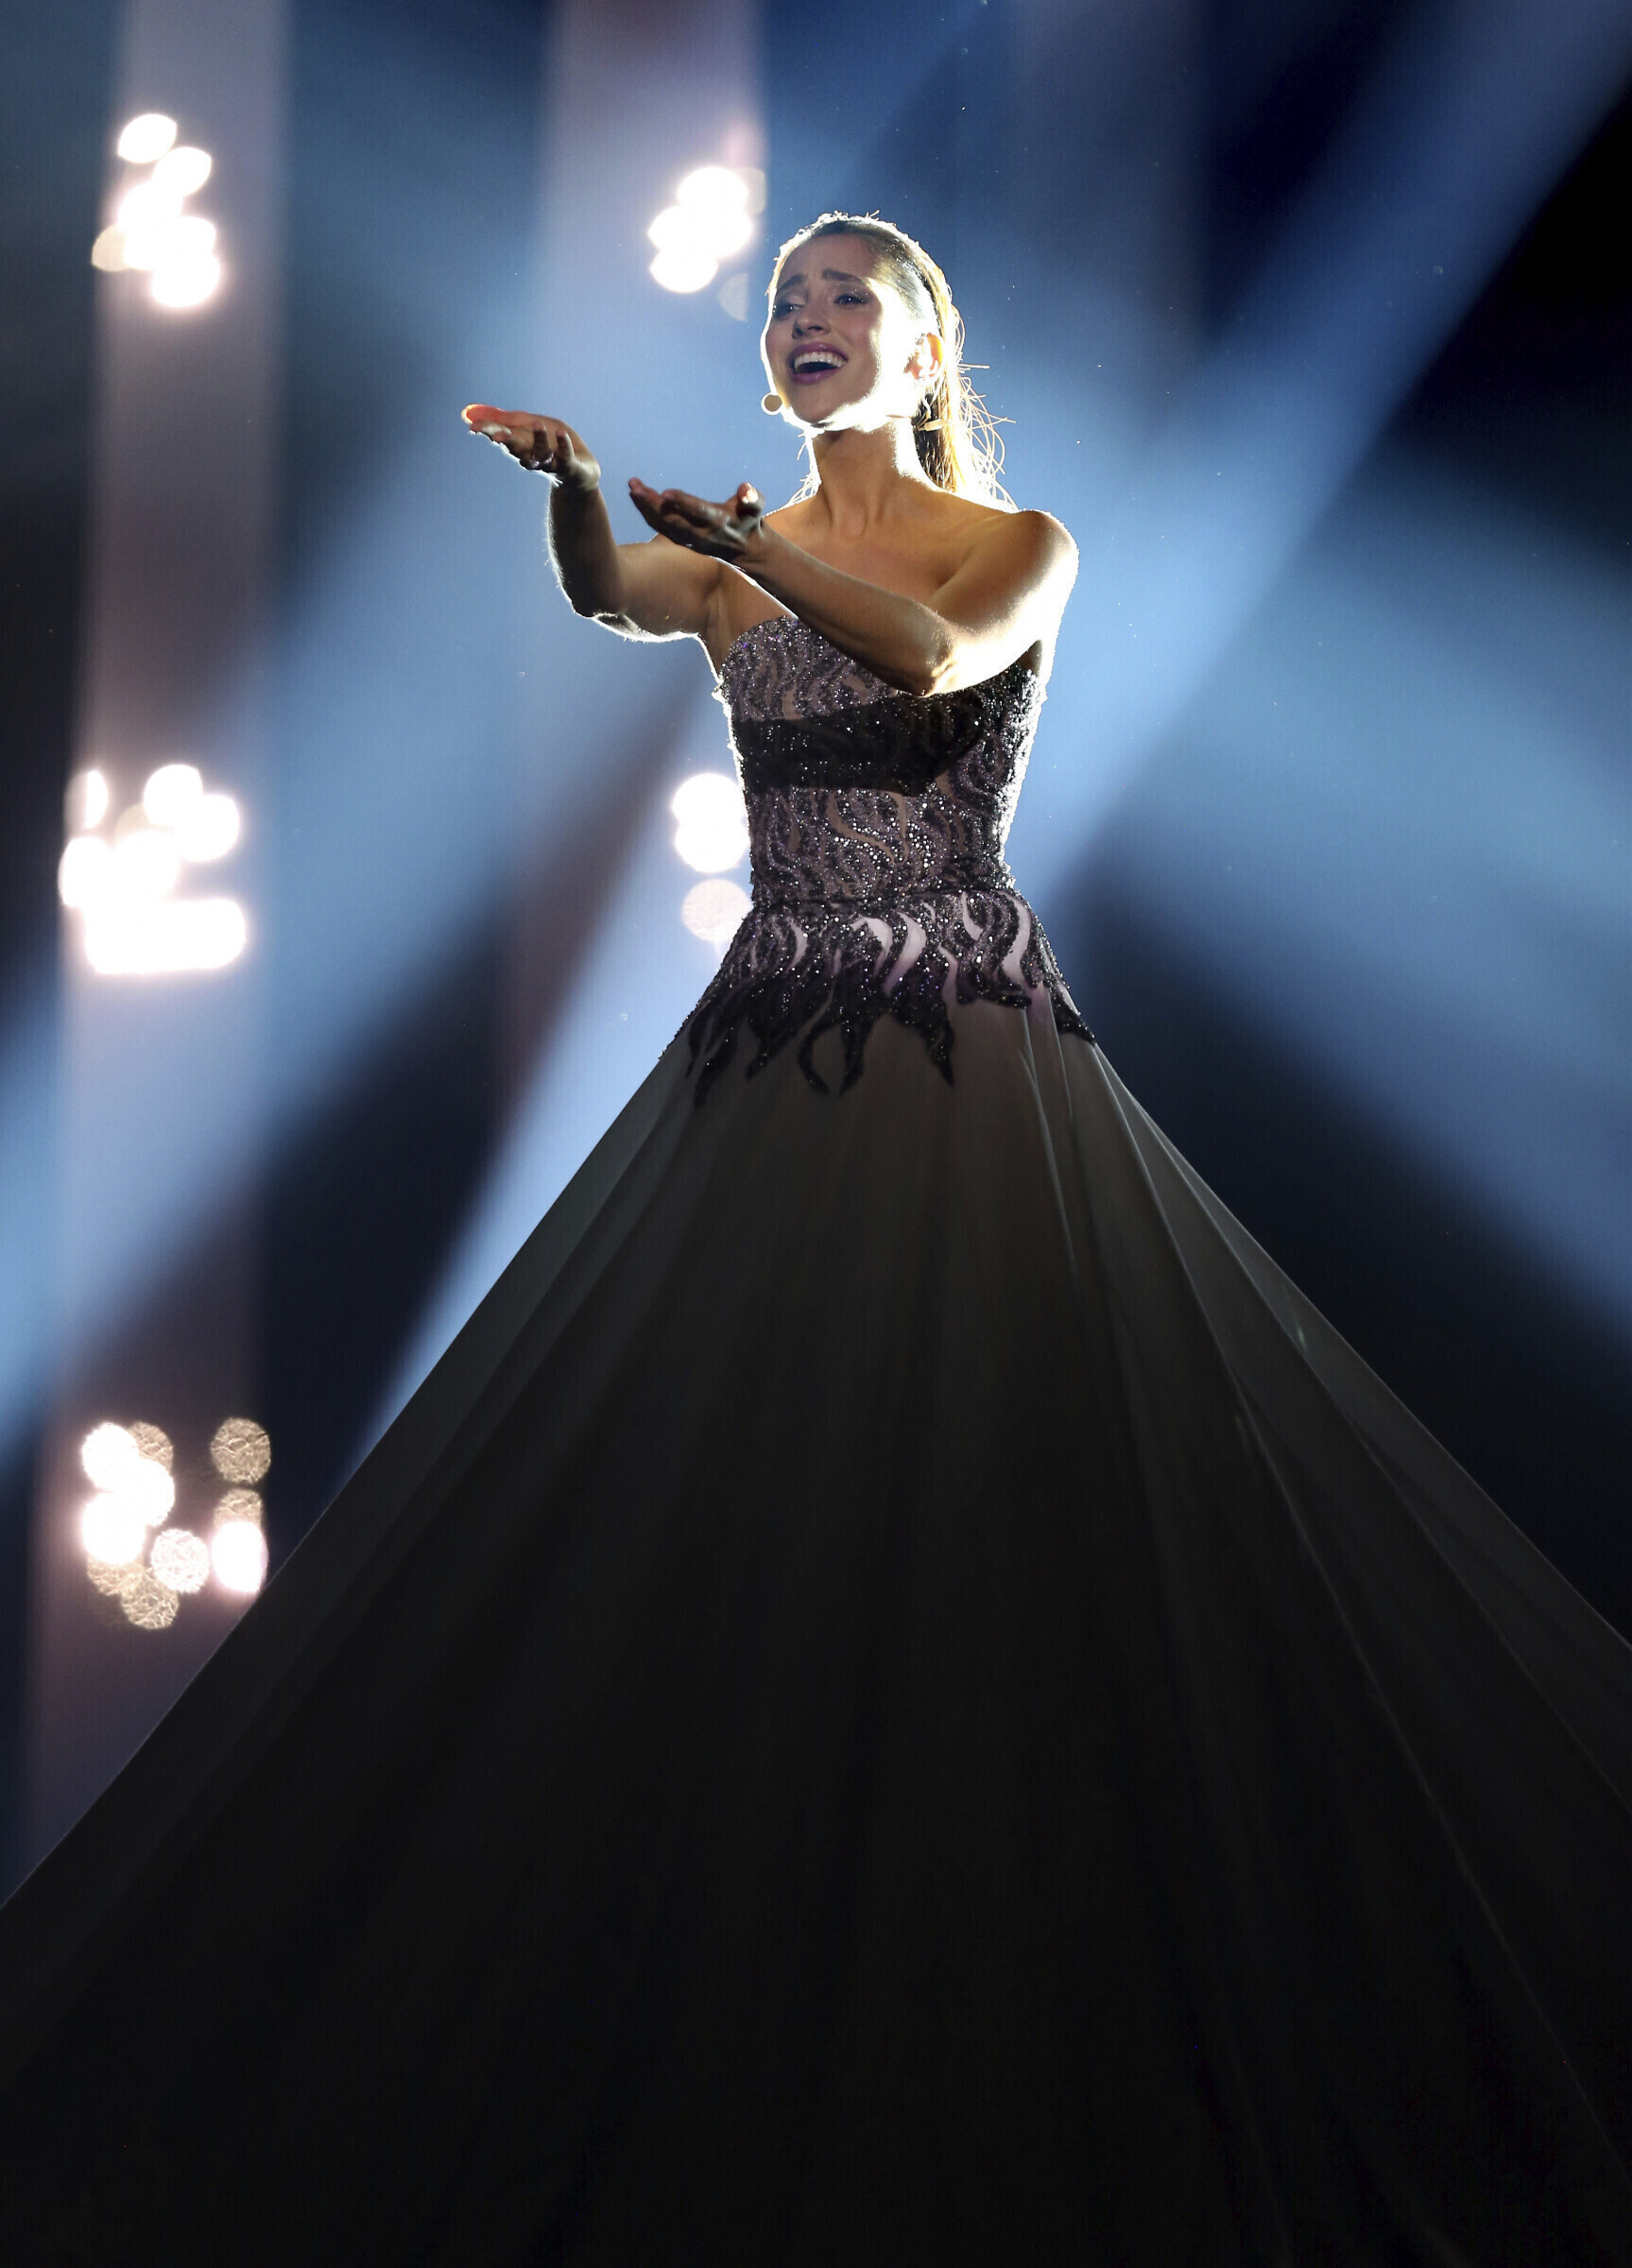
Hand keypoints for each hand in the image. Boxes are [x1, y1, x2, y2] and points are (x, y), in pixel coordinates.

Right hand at [462, 405, 600, 490]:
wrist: (580, 472)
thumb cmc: (547, 445)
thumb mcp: (523, 427)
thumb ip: (497, 419)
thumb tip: (465, 413)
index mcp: (519, 444)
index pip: (501, 436)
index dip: (488, 432)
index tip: (473, 428)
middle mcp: (531, 455)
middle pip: (517, 449)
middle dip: (508, 443)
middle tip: (497, 437)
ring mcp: (551, 462)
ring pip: (541, 454)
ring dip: (539, 440)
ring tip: (537, 424)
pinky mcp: (570, 466)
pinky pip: (565, 457)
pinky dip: (563, 446)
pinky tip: (560, 434)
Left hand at [627, 479, 767, 564]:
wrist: (746, 550)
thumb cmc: (749, 520)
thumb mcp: (756, 508)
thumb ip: (752, 499)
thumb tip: (746, 489)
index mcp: (718, 522)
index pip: (698, 512)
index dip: (682, 503)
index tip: (666, 493)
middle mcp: (701, 533)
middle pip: (673, 520)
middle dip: (653, 504)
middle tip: (635, 487)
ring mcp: (689, 540)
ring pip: (663, 525)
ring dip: (645, 507)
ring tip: (633, 487)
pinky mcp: (682, 540)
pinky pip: (660, 527)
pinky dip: (647, 513)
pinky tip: (636, 497)